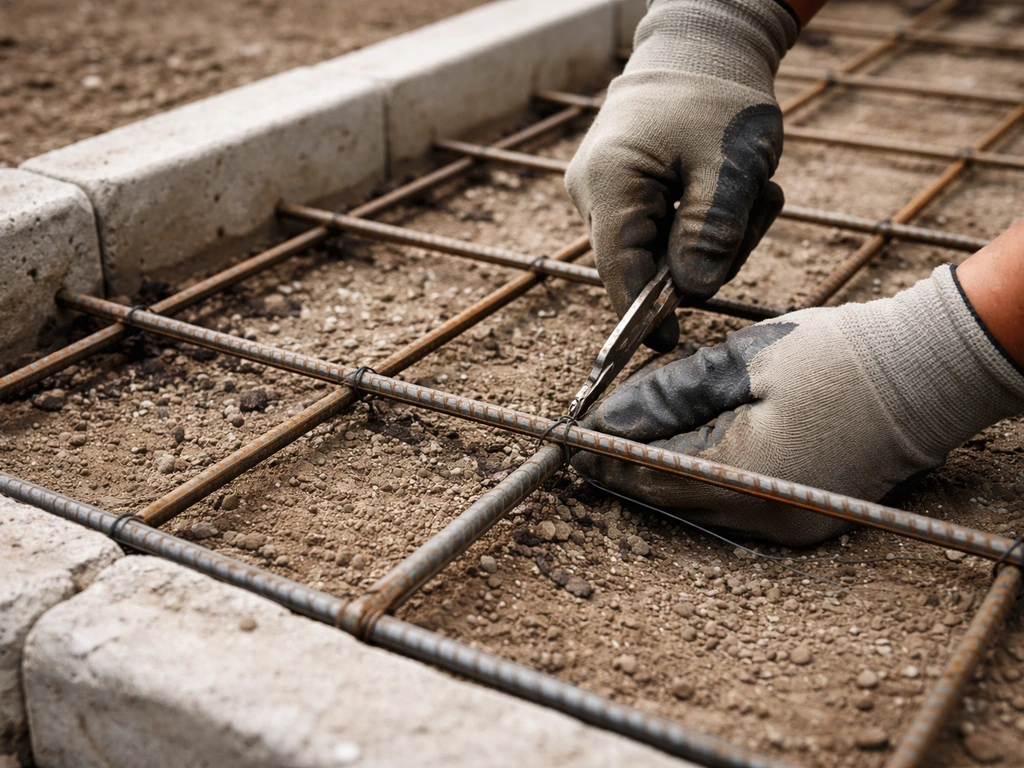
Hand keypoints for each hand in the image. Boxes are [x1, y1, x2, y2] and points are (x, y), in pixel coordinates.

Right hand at [565, 0, 797, 350]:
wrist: (700, 47)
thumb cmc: (718, 96)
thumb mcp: (734, 162)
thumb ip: (712, 230)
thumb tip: (691, 294)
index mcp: (610, 183)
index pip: (618, 268)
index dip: (643, 313)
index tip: (671, 343)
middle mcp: (593, 194)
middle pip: (644, 266)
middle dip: (707, 257)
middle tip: (757, 210)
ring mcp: (604, 196)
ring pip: (659, 254)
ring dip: (714, 238)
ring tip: (750, 192)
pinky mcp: (622, 197)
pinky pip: (662, 234)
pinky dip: (702, 225)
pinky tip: (728, 192)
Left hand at [573, 267, 1023, 545]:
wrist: (925, 373)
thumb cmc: (837, 355)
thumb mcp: (741, 361)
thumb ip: (667, 394)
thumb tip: (605, 419)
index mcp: (748, 474)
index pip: (648, 472)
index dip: (601, 454)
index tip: (565, 438)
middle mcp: (765, 515)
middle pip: (666, 496)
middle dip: (622, 466)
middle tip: (582, 441)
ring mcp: (786, 526)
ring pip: (694, 504)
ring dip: (655, 473)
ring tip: (619, 440)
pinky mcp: (798, 519)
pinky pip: (727, 505)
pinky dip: (695, 478)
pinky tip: (675, 451)